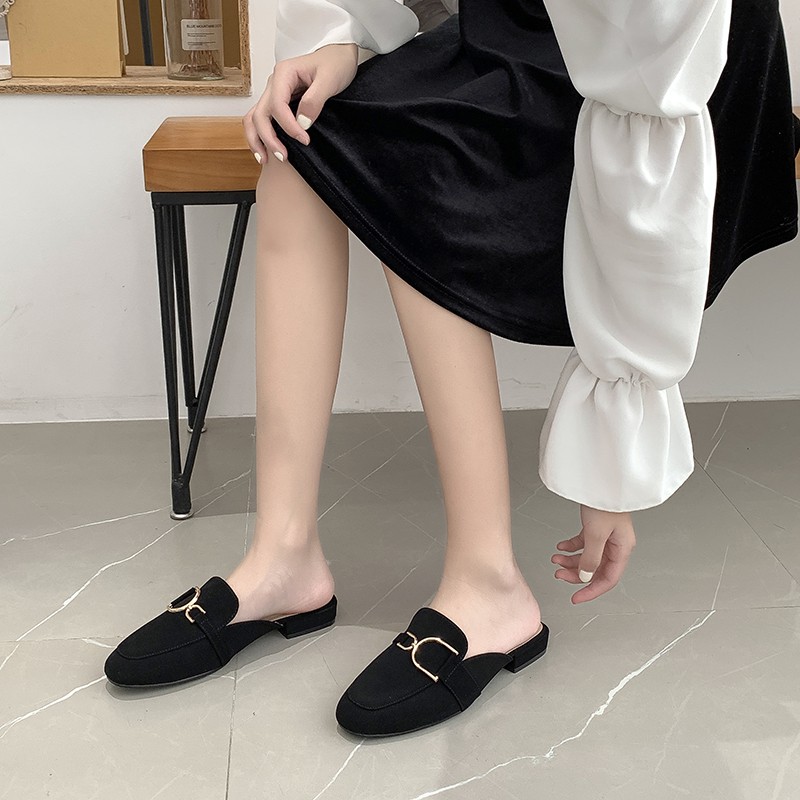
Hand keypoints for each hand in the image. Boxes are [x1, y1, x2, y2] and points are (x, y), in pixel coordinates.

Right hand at [243, 43, 359, 164]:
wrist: (338, 57)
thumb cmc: (335, 64)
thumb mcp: (330, 79)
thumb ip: (315, 100)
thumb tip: (302, 123)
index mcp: (284, 73)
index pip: (277, 105)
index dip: (288, 126)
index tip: (305, 140)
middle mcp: (274, 83)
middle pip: (260, 114)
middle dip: (269, 138)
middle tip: (284, 157)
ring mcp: (273, 93)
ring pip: (254, 118)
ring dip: (257, 140)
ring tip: (265, 160)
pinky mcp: (278, 103)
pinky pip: (262, 120)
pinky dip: (260, 136)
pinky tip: (266, 152)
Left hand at [551, 504, 636, 602]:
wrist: (602, 480)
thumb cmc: (605, 502)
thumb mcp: (596, 534)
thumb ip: (590, 559)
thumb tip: (585, 576)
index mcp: (622, 549)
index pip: (608, 579)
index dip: (591, 590)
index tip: (576, 598)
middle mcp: (616, 544)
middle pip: (596, 568)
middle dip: (576, 573)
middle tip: (559, 574)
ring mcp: (607, 535)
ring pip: (588, 556)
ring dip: (571, 560)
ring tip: (555, 558)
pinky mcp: (597, 527)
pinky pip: (584, 543)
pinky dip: (572, 546)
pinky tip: (561, 546)